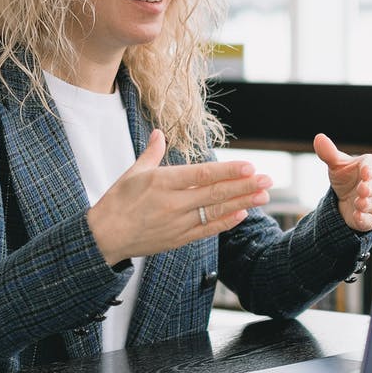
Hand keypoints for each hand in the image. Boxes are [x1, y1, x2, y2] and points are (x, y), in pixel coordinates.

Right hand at [86, 130, 272, 264]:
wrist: (103, 238)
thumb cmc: (116, 203)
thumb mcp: (132, 173)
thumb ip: (151, 153)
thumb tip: (159, 133)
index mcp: (161, 182)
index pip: (201, 175)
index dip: (228, 171)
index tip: (249, 166)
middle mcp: (172, 203)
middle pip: (215, 193)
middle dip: (244, 186)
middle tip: (268, 179)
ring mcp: (177, 223)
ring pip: (215, 211)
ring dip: (242, 203)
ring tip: (263, 196)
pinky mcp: (178, 239)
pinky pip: (206, 229)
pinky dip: (225, 222)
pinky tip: (242, 214)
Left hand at [313, 133, 371, 231]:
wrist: (345, 201)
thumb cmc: (346, 179)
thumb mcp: (337, 166)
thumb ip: (329, 153)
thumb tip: (319, 138)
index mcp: (371, 168)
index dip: (371, 169)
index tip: (365, 171)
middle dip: (371, 187)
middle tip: (362, 188)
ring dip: (367, 203)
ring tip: (359, 202)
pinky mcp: (370, 219)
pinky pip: (370, 220)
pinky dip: (364, 219)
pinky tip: (357, 216)